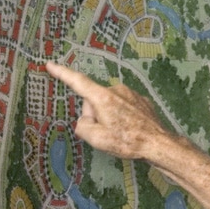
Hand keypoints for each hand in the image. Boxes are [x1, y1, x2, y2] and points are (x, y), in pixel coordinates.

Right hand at [46, 61, 174, 160]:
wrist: (158, 143)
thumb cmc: (127, 141)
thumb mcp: (97, 139)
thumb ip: (83, 126)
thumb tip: (85, 120)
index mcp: (103, 97)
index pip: (78, 82)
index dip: (62, 73)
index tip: (50, 64)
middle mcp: (116, 89)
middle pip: (94, 100)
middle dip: (95, 115)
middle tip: (107, 132)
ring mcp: (130, 93)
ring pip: (109, 103)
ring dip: (110, 116)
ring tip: (121, 133)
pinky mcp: (141, 100)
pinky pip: (123, 105)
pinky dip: (122, 116)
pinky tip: (131, 129)